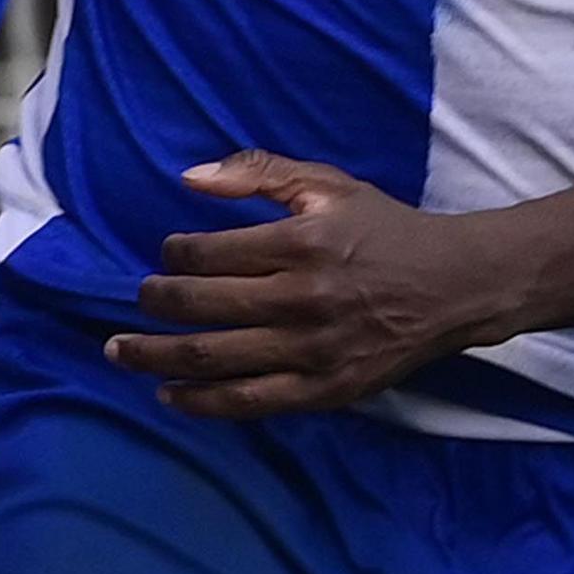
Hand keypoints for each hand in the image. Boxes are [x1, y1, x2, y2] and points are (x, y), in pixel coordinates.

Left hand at [104, 151, 511, 417]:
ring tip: (121, 351)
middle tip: (137, 301)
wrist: (453, 287)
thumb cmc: (384, 230)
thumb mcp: (329, 185)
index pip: (210, 254)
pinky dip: (200, 402)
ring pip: (215, 359)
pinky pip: (248, 402)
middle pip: (202, 308)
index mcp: (302, 243)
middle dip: (154, 305)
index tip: (166, 255)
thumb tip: (189, 177)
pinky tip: (169, 393)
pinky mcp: (324, 391)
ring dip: (157, 358)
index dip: (174, 255)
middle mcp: (303, 299)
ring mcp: (312, 351)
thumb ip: (259, 171)